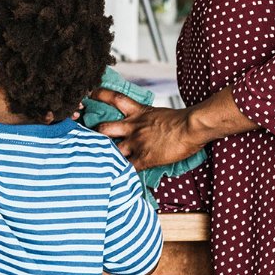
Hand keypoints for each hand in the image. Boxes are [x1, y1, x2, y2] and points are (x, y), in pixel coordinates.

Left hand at [89, 88, 204, 169]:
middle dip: (92, 135)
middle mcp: (132, 127)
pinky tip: (114, 179)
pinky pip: (127, 168)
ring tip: (93, 163)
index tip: (87, 95)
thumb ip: (146, 118)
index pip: (114, 98)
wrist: (192, 127)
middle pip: (103, 128)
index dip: (99, 95)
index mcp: (137, 112)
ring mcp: (136, 143)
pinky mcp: (144, 157)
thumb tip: (145, 123)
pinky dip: (120, 173)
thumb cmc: (181, 120)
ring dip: (103, 156)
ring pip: (110, 150)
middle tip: (82, 139)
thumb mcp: (158, 113)